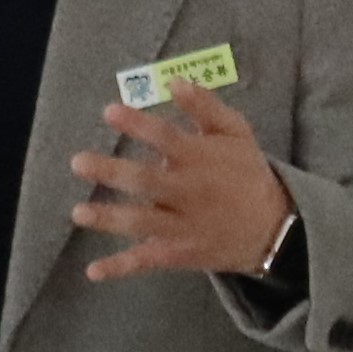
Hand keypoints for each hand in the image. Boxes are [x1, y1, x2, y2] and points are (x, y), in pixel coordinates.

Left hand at [69, 76, 296, 281]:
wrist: (275, 228)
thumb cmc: (244, 172)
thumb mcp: (236, 133)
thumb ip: (205, 107)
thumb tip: (175, 80)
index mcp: (199, 159)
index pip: (166, 138)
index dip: (138, 125)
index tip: (108, 112)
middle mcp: (188, 193)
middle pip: (147, 182)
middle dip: (112, 172)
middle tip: (78, 162)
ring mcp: (182, 226)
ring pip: (142, 223)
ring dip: (109, 219)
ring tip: (78, 213)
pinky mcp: (178, 253)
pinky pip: (146, 261)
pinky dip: (120, 267)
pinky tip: (93, 271)